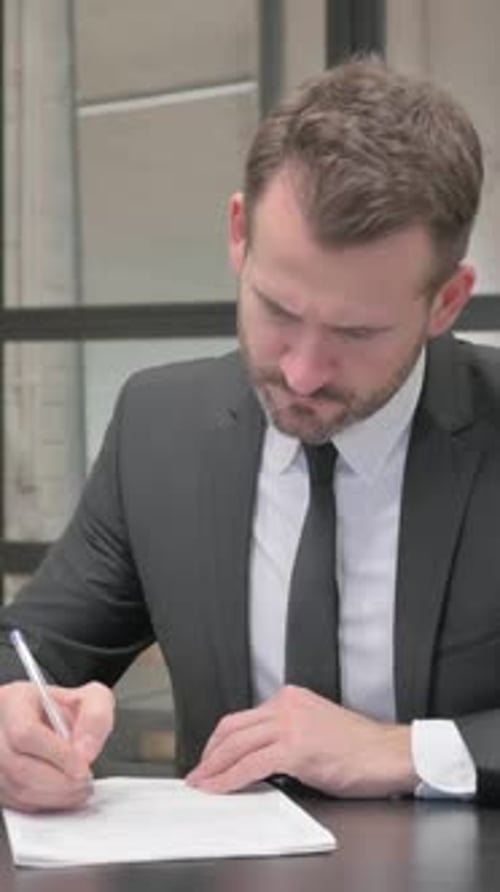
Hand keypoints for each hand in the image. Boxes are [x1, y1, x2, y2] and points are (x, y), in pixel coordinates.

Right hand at [0, 680, 114, 811]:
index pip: (26, 732)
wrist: (55, 722)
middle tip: (85, 780)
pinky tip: (65, 793)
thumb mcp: (91, 698)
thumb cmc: (66, 708)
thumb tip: (85, 752)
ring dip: (55, 795)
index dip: (57, 754)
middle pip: (19, 765)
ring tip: (80, 787)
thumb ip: (95, 718)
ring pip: (17, 787)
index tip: (83, 766)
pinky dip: (46, 803)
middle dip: (60, 780)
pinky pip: (18, 802)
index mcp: (13, 701)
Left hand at [187, 685, 417, 796]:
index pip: (243, 718)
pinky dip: (230, 778)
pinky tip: (221, 788)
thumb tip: (259, 756)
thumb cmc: (361, 749)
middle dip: (210, 754)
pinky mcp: (296, 748)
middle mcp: (287, 705)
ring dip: (214, 767)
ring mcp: (291, 724)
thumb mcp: (316, 728)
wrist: (391, 753)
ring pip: (237, 745)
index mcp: (291, 698)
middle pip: (232, 728)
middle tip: (198, 774)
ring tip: (202, 784)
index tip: (210, 758)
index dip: (220, 741)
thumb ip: (287, 734)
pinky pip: (251, 764)